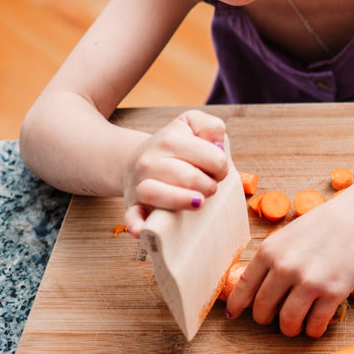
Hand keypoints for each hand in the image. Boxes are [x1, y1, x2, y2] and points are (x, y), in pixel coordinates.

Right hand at [123, 109, 228, 234]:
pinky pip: (132, 216)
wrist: (136, 160)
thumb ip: (210, 127)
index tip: (218, 170)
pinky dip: (136, 223)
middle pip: (187, 176)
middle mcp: (150, 161)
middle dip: (208, 185)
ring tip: (198, 201)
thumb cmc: (175, 147)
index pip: (210, 157)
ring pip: (155, 193)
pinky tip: (142, 229)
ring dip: (182, 200)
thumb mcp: (192, 124)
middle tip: (209, 186)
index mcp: (169, 140)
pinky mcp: (133, 205)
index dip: (222, 166)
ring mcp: (139, 184)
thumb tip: (218, 144)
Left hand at [225, 193, 353, 337]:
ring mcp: (309, 281)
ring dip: (290, 328)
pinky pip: (315, 325)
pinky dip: (313, 330)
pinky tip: (315, 325)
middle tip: (276, 316)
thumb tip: (253, 293)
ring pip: (287, 323)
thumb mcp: (287, 237)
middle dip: (267, 318)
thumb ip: (270, 262)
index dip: (238, 306)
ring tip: (296, 324)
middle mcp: (285, 268)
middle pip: (263, 311)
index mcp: (270, 252)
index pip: (244, 288)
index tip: (234, 315)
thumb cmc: (322, 225)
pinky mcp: (333, 292)